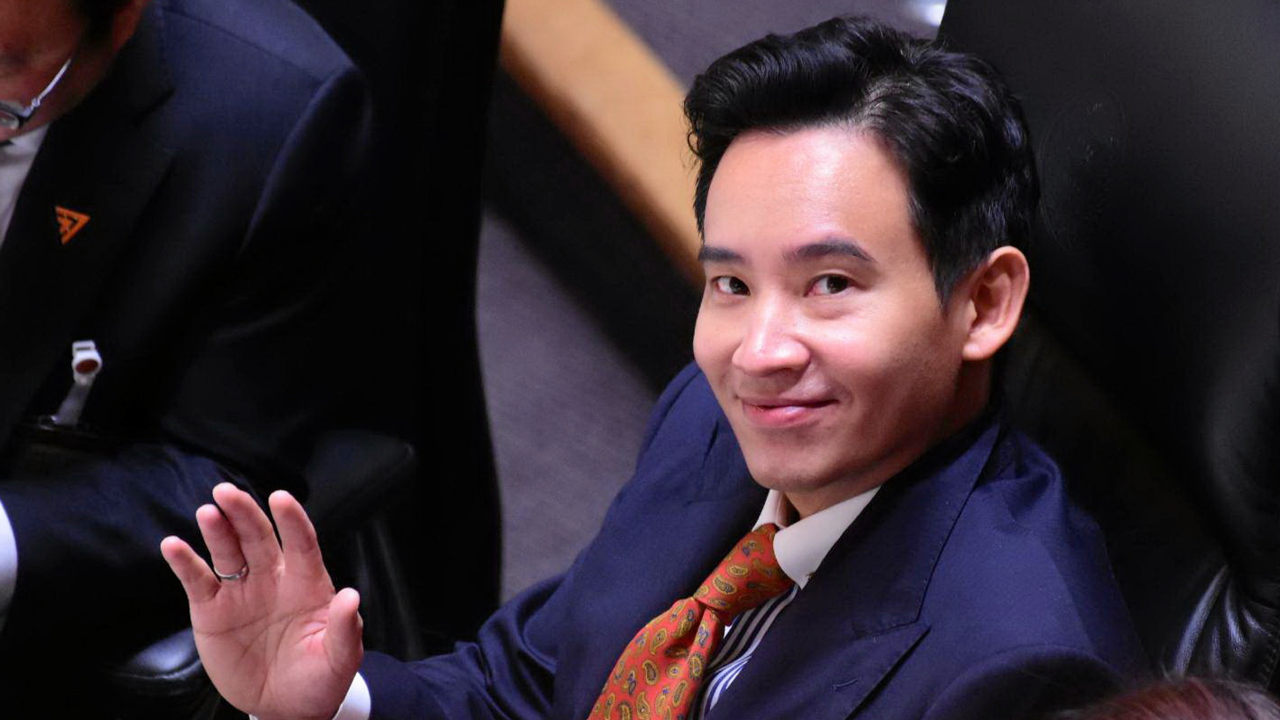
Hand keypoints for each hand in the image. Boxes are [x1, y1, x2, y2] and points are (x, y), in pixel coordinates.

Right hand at [161, 483, 362, 719]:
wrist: (284, 708)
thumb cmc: (319, 679)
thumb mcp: (339, 659)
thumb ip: (345, 629)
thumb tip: (351, 597)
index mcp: (307, 584)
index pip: (301, 544)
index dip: (292, 520)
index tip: (281, 498)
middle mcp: (272, 579)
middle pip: (257, 537)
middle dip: (244, 513)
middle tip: (228, 493)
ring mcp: (241, 592)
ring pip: (227, 551)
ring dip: (217, 530)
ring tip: (208, 512)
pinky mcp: (212, 611)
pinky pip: (198, 580)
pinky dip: (184, 562)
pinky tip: (173, 545)